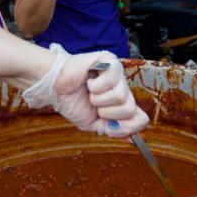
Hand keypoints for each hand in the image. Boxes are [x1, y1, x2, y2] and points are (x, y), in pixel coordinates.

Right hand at [21, 44, 148, 136]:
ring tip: (89, 92)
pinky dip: (95, 86)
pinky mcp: (110, 60)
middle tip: (94, 104)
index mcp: (123, 104)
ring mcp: (118, 74)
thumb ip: (113, 130)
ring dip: (98, 99)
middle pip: (130, 109)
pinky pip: (111, 80)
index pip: (141, 118)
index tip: (108, 123)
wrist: (55, 89)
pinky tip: (89, 81)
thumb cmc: (73, 102)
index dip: (127, 125)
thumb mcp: (94, 124)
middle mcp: (124, 88)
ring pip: (120, 96)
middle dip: (107, 112)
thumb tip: (132, 137)